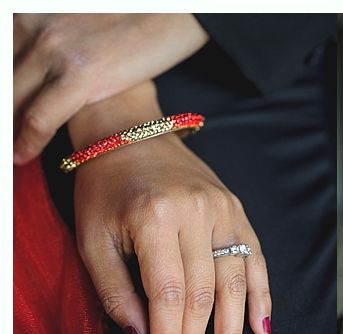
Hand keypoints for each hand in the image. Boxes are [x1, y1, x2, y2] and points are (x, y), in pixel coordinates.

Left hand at [13, 14, 208, 162]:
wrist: (171, 10)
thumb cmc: (129, 12)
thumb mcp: (72, 14)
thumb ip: (49, 34)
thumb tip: (36, 68)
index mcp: (25, 10)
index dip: (0, 94)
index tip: (3, 114)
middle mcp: (30, 24)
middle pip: (2, 83)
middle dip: (2, 115)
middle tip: (1, 137)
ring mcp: (53, 48)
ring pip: (10, 102)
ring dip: (6, 132)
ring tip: (6, 152)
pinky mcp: (81, 74)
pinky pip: (39, 118)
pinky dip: (26, 142)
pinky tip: (21, 156)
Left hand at [70, 84, 270, 333]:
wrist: (132, 135)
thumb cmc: (105, 189)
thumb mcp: (92, 239)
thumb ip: (114, 291)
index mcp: (155, 218)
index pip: (170, 294)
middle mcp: (197, 214)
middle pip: (206, 294)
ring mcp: (224, 212)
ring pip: (237, 283)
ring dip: (234, 333)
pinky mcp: (238, 212)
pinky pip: (257, 260)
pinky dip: (261, 297)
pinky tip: (260, 329)